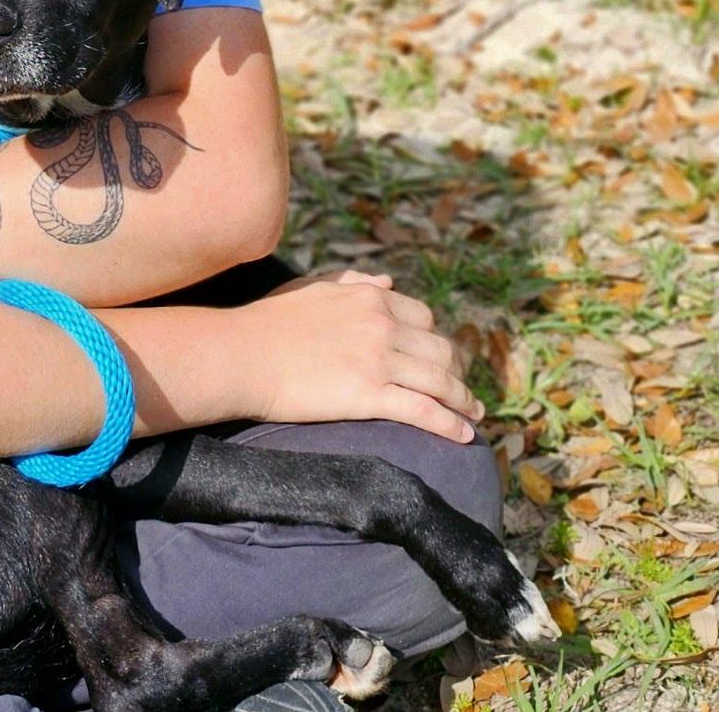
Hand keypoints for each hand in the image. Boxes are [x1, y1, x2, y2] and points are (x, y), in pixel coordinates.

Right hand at [238, 268, 480, 441]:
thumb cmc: (270, 321)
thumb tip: (387, 282)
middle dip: (457, 371)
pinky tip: (463, 436)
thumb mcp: (312, 286)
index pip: (423, 318)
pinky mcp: (369, 395)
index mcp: (369, 296)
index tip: (443, 360)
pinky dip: (449, 424)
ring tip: (474, 416)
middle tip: (463, 392)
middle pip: (440, 348)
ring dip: (463, 400)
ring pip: (439, 380)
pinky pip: (423, 410)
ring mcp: (378, 359)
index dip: (438, 342)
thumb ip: (352, 282)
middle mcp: (382, 323)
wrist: (244, 354)